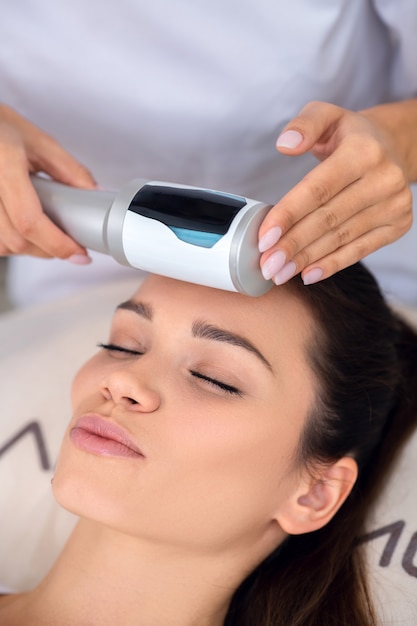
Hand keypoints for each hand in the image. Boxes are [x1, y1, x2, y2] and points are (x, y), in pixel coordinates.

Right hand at [0, 104, 95, 260]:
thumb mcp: (39, 141)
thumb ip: (69, 170)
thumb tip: (94, 195)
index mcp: (4, 163)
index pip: (29, 221)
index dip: (57, 244)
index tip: (78, 252)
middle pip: (16, 240)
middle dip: (48, 250)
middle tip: (68, 246)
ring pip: (1, 246)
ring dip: (27, 249)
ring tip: (44, 236)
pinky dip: (9, 242)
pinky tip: (21, 231)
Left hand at [258, 100, 413, 285]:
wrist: (393, 147)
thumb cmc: (349, 136)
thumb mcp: (326, 116)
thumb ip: (303, 125)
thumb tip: (285, 144)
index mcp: (363, 151)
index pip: (317, 189)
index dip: (288, 215)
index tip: (264, 238)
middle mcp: (384, 179)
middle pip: (327, 219)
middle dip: (293, 245)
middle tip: (267, 264)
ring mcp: (394, 205)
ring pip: (341, 238)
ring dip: (307, 259)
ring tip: (279, 273)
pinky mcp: (398, 225)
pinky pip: (360, 250)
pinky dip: (332, 264)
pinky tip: (307, 274)